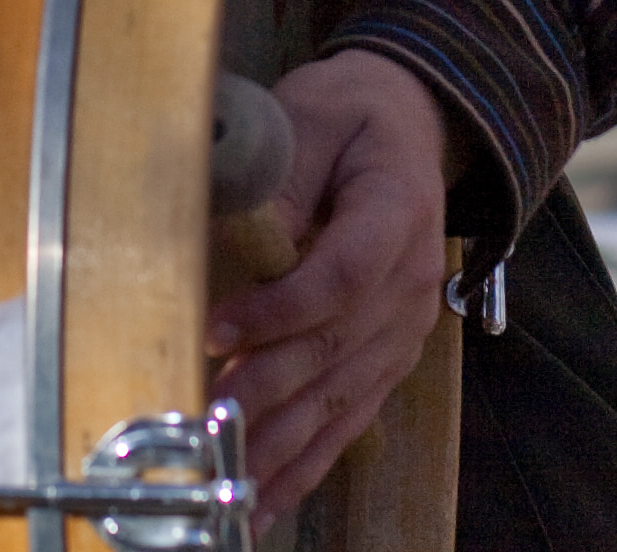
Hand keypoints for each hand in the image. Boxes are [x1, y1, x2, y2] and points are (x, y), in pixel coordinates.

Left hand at [207, 52, 454, 512]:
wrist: (407, 124)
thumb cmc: (347, 115)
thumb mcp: (311, 114)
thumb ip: (282, 177)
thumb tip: (248, 240)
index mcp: (397, 211)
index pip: (341, 275)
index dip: (279, 310)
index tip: (217, 330)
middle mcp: (411, 284)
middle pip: (335, 350)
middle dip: (266, 394)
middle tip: (206, 423)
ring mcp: (403, 331)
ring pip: (340, 399)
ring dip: (282, 446)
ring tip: (228, 483)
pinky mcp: (386, 359)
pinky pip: (349, 420)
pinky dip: (306, 464)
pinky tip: (266, 502)